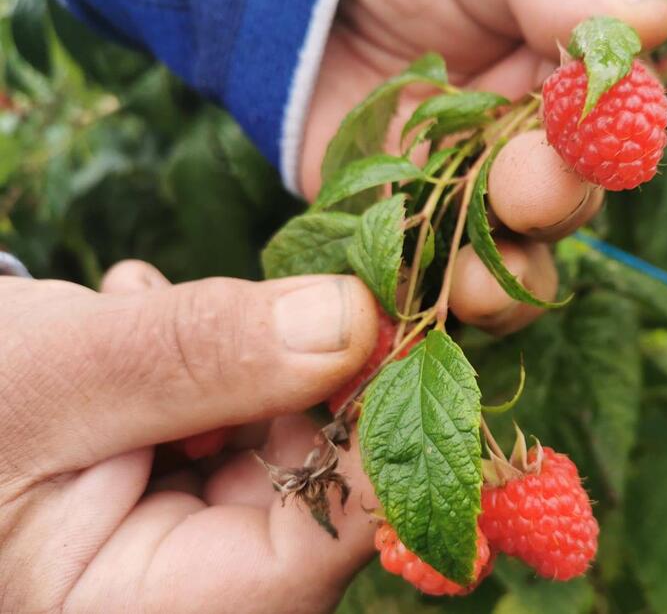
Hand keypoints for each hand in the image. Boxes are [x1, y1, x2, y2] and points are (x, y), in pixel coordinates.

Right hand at [0, 265, 381, 611]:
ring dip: (239, 358)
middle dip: (291, 379)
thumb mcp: (56, 375)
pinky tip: (134, 327)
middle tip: (244, 302)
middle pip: (312, 484)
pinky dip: (210, 362)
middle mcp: (184, 591)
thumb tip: (352, 319)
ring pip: (282, 436)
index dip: (376, 439)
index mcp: (140, 611)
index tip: (391, 331)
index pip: (315, 548)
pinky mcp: (185, 485)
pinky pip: (243, 418)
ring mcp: (188, 537)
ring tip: (140, 316)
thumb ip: (201, 353)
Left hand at [303, 0, 666, 333]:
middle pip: (558, 208)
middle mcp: (516, 153)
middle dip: (549, 209)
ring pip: (497, 263)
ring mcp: (453, 196)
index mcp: (560, 92)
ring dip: (497, 286)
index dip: (606, 150)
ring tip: (475, 290)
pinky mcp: (388, 226)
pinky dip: (411, 300)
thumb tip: (654, 20)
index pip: (608, 137)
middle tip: (528, 194)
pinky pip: (410, 277)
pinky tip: (401, 305)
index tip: (595, 145)